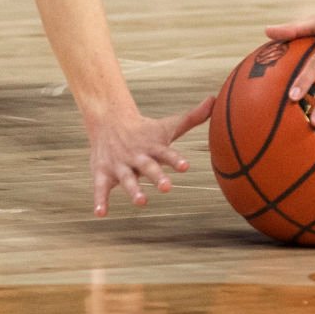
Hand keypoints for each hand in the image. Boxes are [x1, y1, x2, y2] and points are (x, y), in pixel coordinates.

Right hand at [84, 96, 212, 216]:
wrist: (109, 119)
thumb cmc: (145, 129)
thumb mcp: (168, 125)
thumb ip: (192, 118)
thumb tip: (215, 100)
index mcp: (153, 147)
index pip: (166, 153)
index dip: (176, 160)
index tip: (186, 166)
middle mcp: (137, 156)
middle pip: (148, 167)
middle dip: (157, 176)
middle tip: (168, 187)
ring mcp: (119, 165)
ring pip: (126, 179)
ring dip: (133, 190)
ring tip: (142, 202)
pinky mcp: (103, 173)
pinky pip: (100, 188)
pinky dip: (100, 200)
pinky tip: (100, 214)